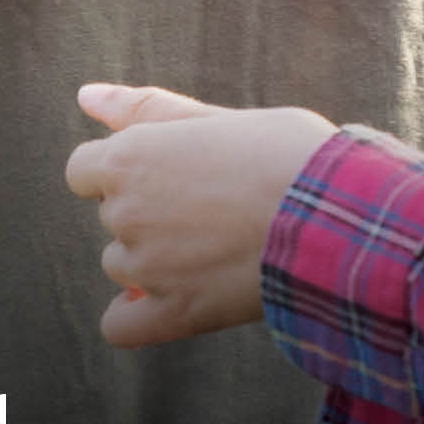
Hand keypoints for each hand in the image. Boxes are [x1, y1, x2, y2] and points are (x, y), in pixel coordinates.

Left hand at [63, 84, 335, 347]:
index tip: (173, 173)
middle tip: (218, 206)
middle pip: (113, 216)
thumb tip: (85, 96)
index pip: (84, 169)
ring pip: (122, 266)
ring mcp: (145, 266)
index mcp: (128, 157)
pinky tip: (176, 300)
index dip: (127, 170)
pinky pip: (120, 326)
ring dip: (155, 260)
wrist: (338, 214)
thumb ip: (145, 108)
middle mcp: (125, 212)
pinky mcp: (173, 312)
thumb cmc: (286, 153)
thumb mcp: (216, 117)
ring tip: (219, 247)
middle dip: (151, 211)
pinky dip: (139, 316)